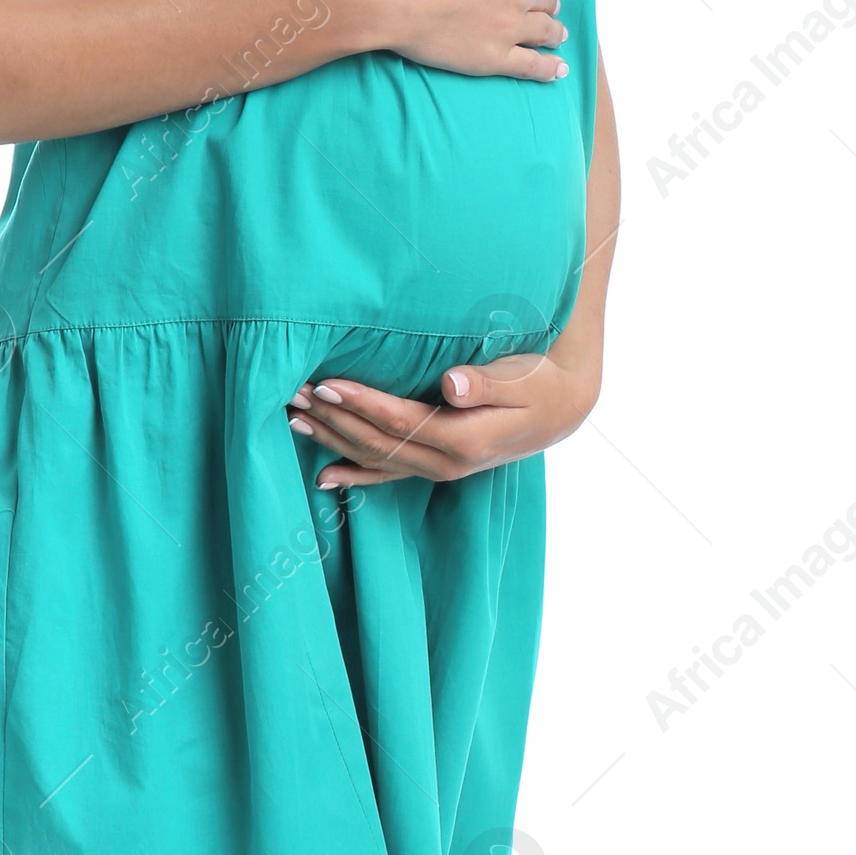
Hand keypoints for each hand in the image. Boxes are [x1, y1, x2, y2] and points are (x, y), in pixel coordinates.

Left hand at [287, 339, 599, 486]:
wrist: (561, 409)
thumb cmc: (540, 382)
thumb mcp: (522, 378)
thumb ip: (486, 383)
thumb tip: (452, 383)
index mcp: (465, 439)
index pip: (400, 422)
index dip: (361, 404)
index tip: (327, 383)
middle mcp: (447, 462)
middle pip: (378, 443)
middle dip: (335, 420)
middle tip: (294, 395)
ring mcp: (440, 469)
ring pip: (376, 459)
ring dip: (334, 440)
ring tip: (295, 420)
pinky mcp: (437, 466)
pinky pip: (388, 476)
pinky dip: (355, 475)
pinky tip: (324, 477)